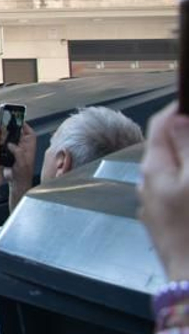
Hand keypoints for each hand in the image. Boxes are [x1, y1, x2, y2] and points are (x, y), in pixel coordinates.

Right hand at [7, 123, 37, 188]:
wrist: (17, 183)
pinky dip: (1, 142)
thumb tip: (11, 144)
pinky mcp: (9, 154)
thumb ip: (18, 153)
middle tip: (6, 123)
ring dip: (6, 135)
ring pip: (12, 139)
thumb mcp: (22, 163)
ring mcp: (16, 151)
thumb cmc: (23, 175)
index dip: (25, 126)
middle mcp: (23, 148)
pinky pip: (6, 144)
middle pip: (19, 134)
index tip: (19, 120)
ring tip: (0, 130)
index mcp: (29, 148)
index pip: (30, 134)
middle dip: (13, 128)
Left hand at [140, 105, 188, 278]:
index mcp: (154, 168)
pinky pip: (180, 194)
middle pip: (170, 147)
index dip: (182, 108)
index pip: (161, 123)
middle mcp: (149, 184)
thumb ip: (187, 147)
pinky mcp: (168, 224)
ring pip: (177, 172)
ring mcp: (157, 206)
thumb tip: (177, 118)